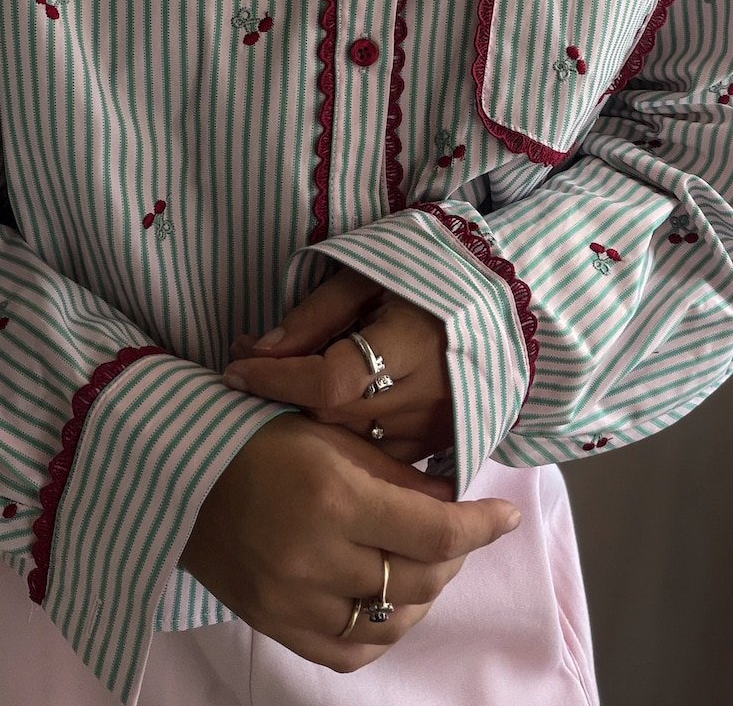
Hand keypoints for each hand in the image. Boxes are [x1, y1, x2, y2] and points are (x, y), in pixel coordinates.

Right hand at [179, 412, 520, 671]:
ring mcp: (293, 600)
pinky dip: (380, 632)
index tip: (505, 516)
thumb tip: (453, 504)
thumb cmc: (258, 438)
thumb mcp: (330, 434)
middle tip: (458, 531)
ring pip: (390, 622)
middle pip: (419, 581)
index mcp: (334, 497)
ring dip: (422, 596)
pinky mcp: (274, 625)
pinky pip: (348, 651)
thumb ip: (395, 475)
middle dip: (454, 556)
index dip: (481, 526)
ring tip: (424, 564)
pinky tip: (387, 602)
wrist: (180, 474)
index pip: (434, 530)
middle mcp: (315, 557)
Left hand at [224, 267, 453, 463]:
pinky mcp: (438, 446)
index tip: (234, 368)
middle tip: (246, 367)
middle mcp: (427, 395)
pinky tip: (322, 412)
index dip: (276, 378)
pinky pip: (375, 457)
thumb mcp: (371, 276)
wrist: (499, 305)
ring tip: (278, 387)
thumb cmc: (428, 280)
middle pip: (333, 415)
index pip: (329, 379)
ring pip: (349, 442)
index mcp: (414, 342)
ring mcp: (435, 428)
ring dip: (307, 418)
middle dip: (282, 394)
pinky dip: (343, 439)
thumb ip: (316, 313)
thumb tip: (259, 351)